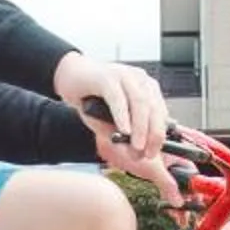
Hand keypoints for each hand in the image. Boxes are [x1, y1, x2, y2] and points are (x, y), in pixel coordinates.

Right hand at [53, 52, 178, 195]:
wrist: (68, 75)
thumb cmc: (91, 96)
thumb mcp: (109, 120)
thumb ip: (121, 133)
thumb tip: (134, 152)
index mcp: (146, 88)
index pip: (161, 113)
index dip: (159, 135)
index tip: (153, 153)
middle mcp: (139, 80)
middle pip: (154, 108)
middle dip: (154, 134)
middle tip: (147, 153)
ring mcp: (124, 75)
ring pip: (140, 102)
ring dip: (140, 128)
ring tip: (137, 146)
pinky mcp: (106, 76)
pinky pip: (118, 98)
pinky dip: (122, 116)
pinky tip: (123, 130)